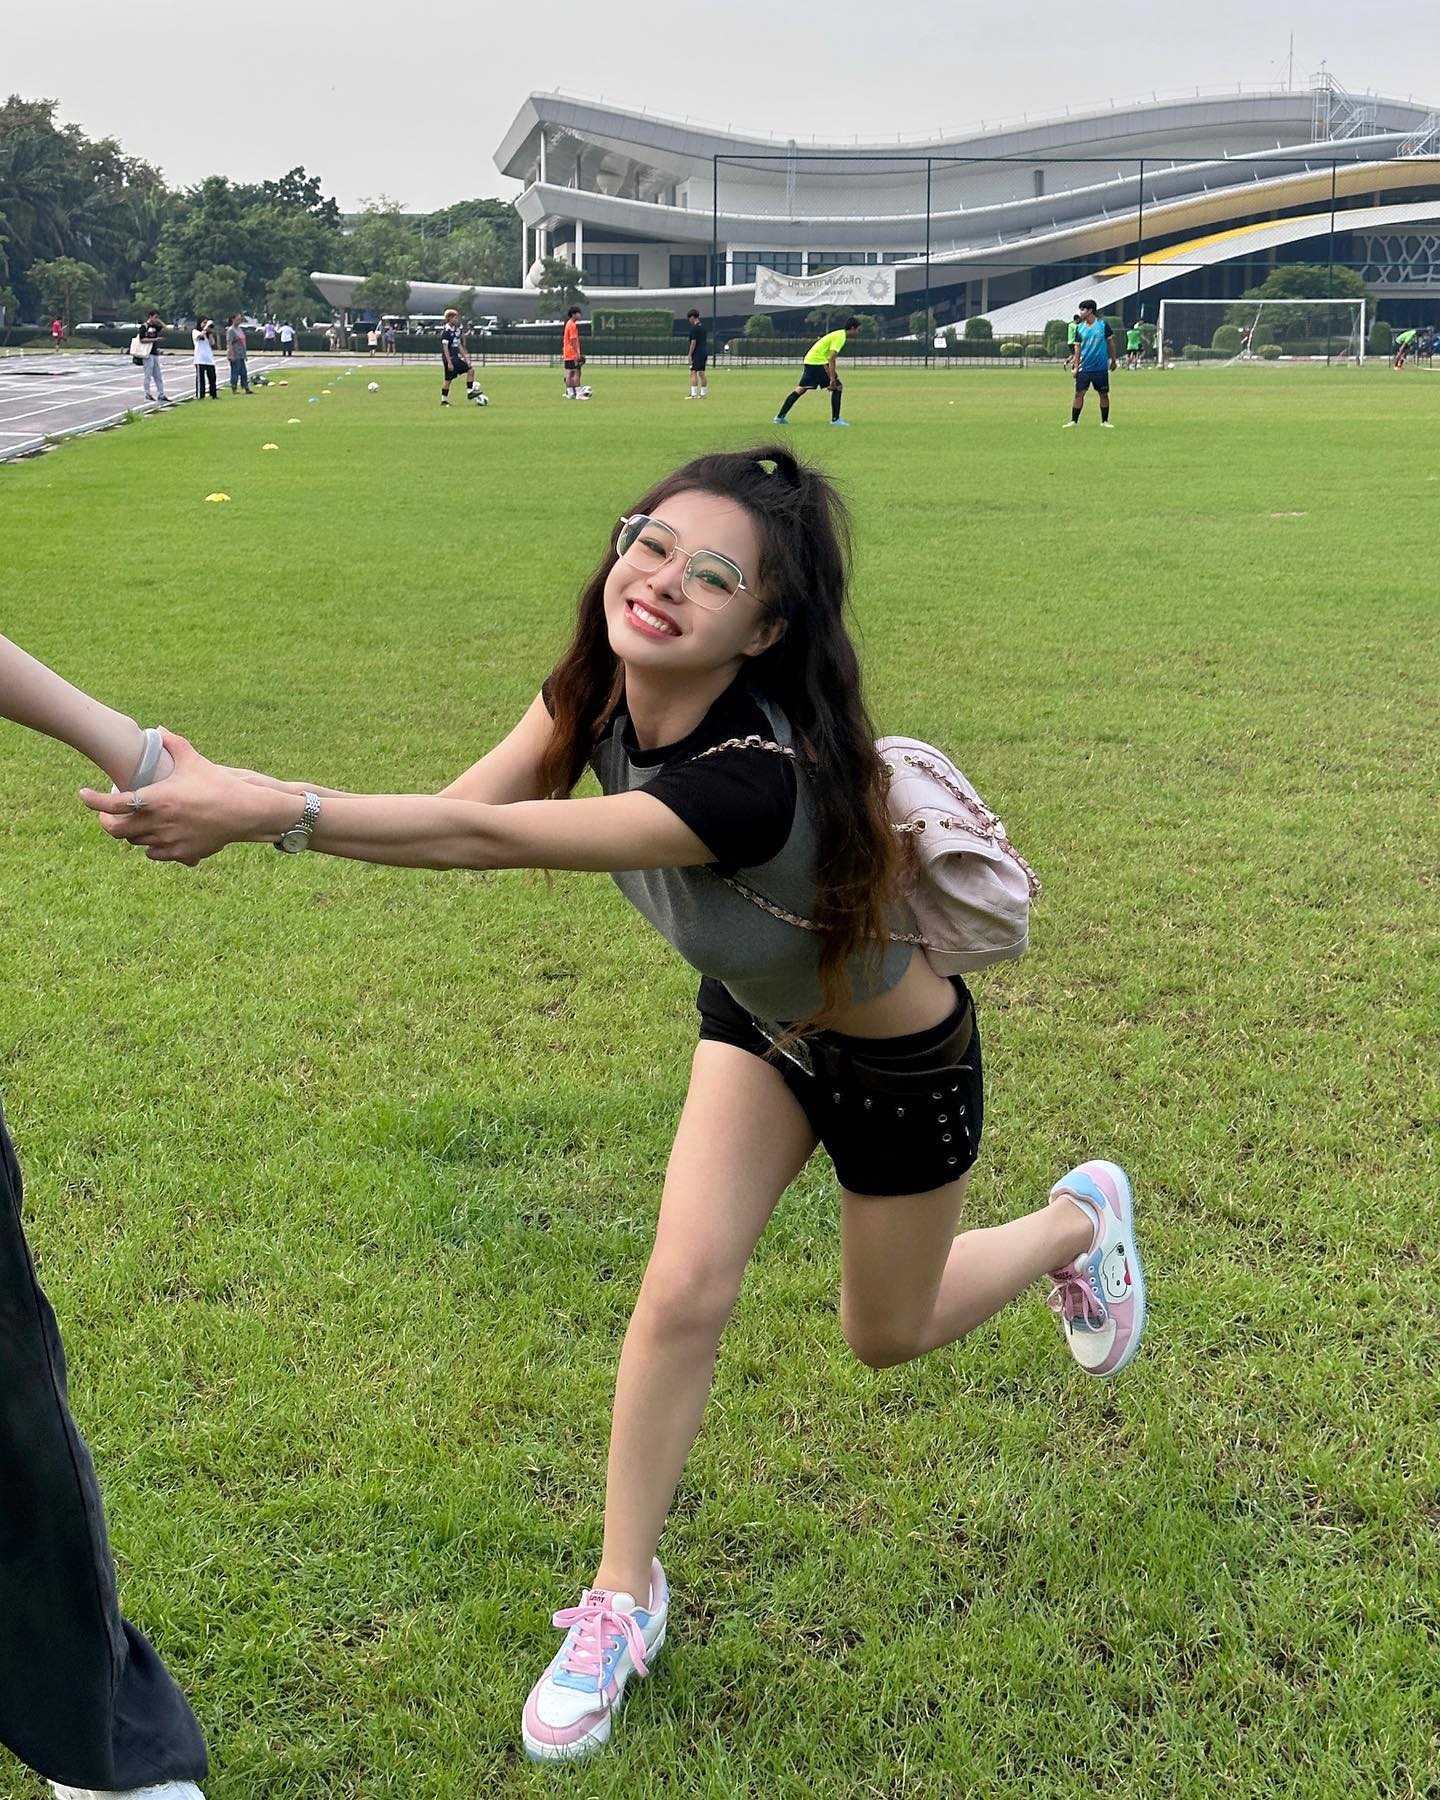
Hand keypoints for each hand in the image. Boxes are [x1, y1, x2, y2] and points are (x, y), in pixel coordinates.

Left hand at [80, 729, 281, 863]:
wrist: (245, 812)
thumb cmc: (218, 785)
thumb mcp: (195, 761)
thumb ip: (173, 744)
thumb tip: (158, 729)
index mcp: (157, 799)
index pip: (113, 803)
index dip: (93, 800)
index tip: (83, 795)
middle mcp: (159, 822)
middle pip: (116, 829)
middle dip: (108, 822)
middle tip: (109, 814)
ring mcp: (169, 840)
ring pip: (134, 842)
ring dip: (131, 832)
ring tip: (136, 821)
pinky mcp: (181, 853)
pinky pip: (154, 854)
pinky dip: (150, 846)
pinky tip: (156, 837)